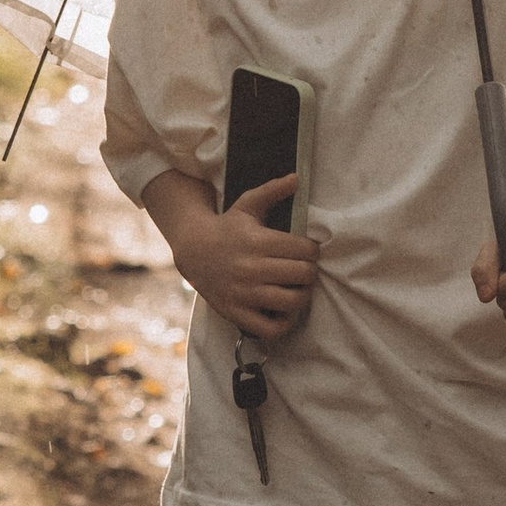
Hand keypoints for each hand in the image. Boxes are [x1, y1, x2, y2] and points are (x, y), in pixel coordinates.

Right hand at [166, 173, 322, 347]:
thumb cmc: (227, 227)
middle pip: (304, 275)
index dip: (312, 251)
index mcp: (258, 241)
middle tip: (304, 270)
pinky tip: (285, 312)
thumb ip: (273, 190)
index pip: (306, 250)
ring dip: (302, 296)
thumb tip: (297, 177)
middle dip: (309, 272)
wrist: (193, 250)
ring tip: (297, 289)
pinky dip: (284, 324)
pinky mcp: (236, 312)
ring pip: (292, 301)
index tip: (307, 251)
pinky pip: (271, 329)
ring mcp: (243, 293)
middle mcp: (251, 268)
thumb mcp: (247, 205)